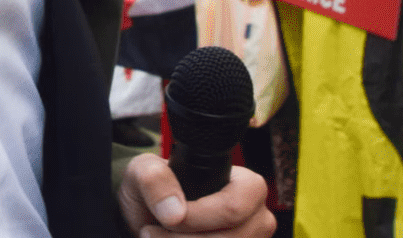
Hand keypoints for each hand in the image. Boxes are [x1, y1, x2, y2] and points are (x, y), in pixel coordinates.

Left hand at [119, 154, 273, 237]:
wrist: (151, 217)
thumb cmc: (156, 189)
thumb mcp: (145, 171)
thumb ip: (154, 178)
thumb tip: (174, 212)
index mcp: (246, 185)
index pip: (232, 208)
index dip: (197, 218)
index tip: (168, 219)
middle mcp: (257, 218)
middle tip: (151, 232)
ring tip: (154, 237)